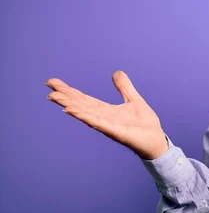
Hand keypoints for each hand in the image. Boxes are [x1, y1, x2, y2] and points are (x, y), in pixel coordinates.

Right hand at [45, 70, 167, 159]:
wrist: (157, 140)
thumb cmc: (145, 124)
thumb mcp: (134, 99)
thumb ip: (124, 87)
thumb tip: (116, 72)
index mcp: (106, 110)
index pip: (84, 99)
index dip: (69, 91)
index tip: (53, 83)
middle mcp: (103, 118)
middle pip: (80, 105)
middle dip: (65, 97)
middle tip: (49, 88)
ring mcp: (108, 125)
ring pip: (85, 113)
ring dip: (70, 105)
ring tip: (55, 98)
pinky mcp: (115, 131)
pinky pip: (98, 123)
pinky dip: (85, 116)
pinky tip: (72, 111)